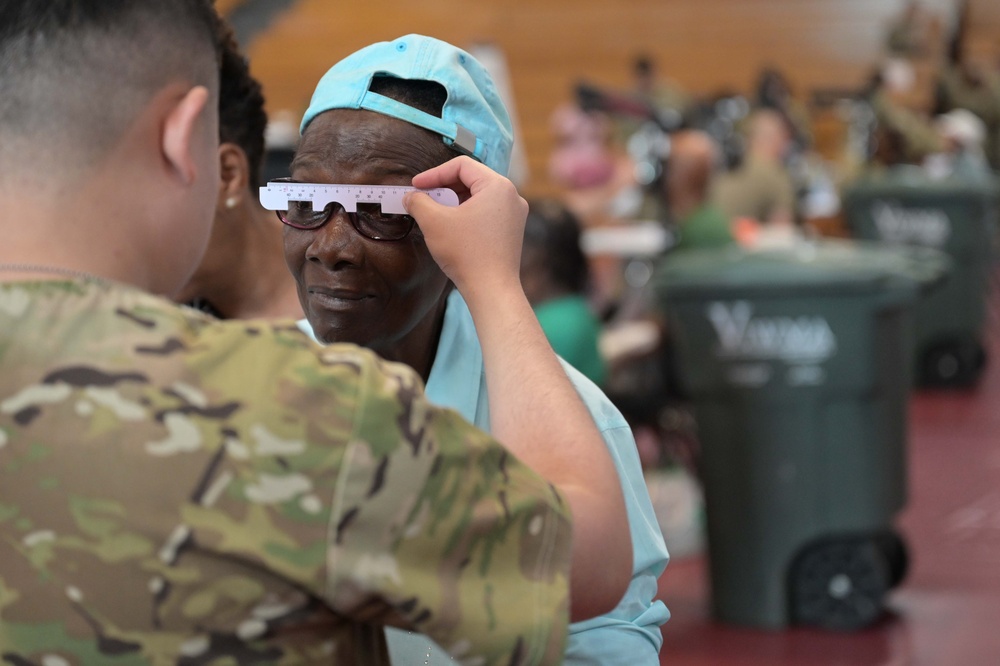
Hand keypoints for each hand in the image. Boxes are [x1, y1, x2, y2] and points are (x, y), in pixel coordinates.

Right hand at [404, 157, 527, 299]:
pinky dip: (466, 214)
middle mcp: (512, 196)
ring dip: (454, 201)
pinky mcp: (511, 231)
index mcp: (498, 186)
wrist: (491, 290)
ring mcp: (514, 215)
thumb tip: (410, 196)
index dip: (434, 174)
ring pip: (478, 197)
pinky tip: (450, 226)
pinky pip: (486, 212)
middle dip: (443, 187)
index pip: (461, 166)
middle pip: (472, 179)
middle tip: (422, 198)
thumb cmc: (467, 254)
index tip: (416, 186)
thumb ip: (419, 202)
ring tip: (434, 213)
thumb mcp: (434, 222)